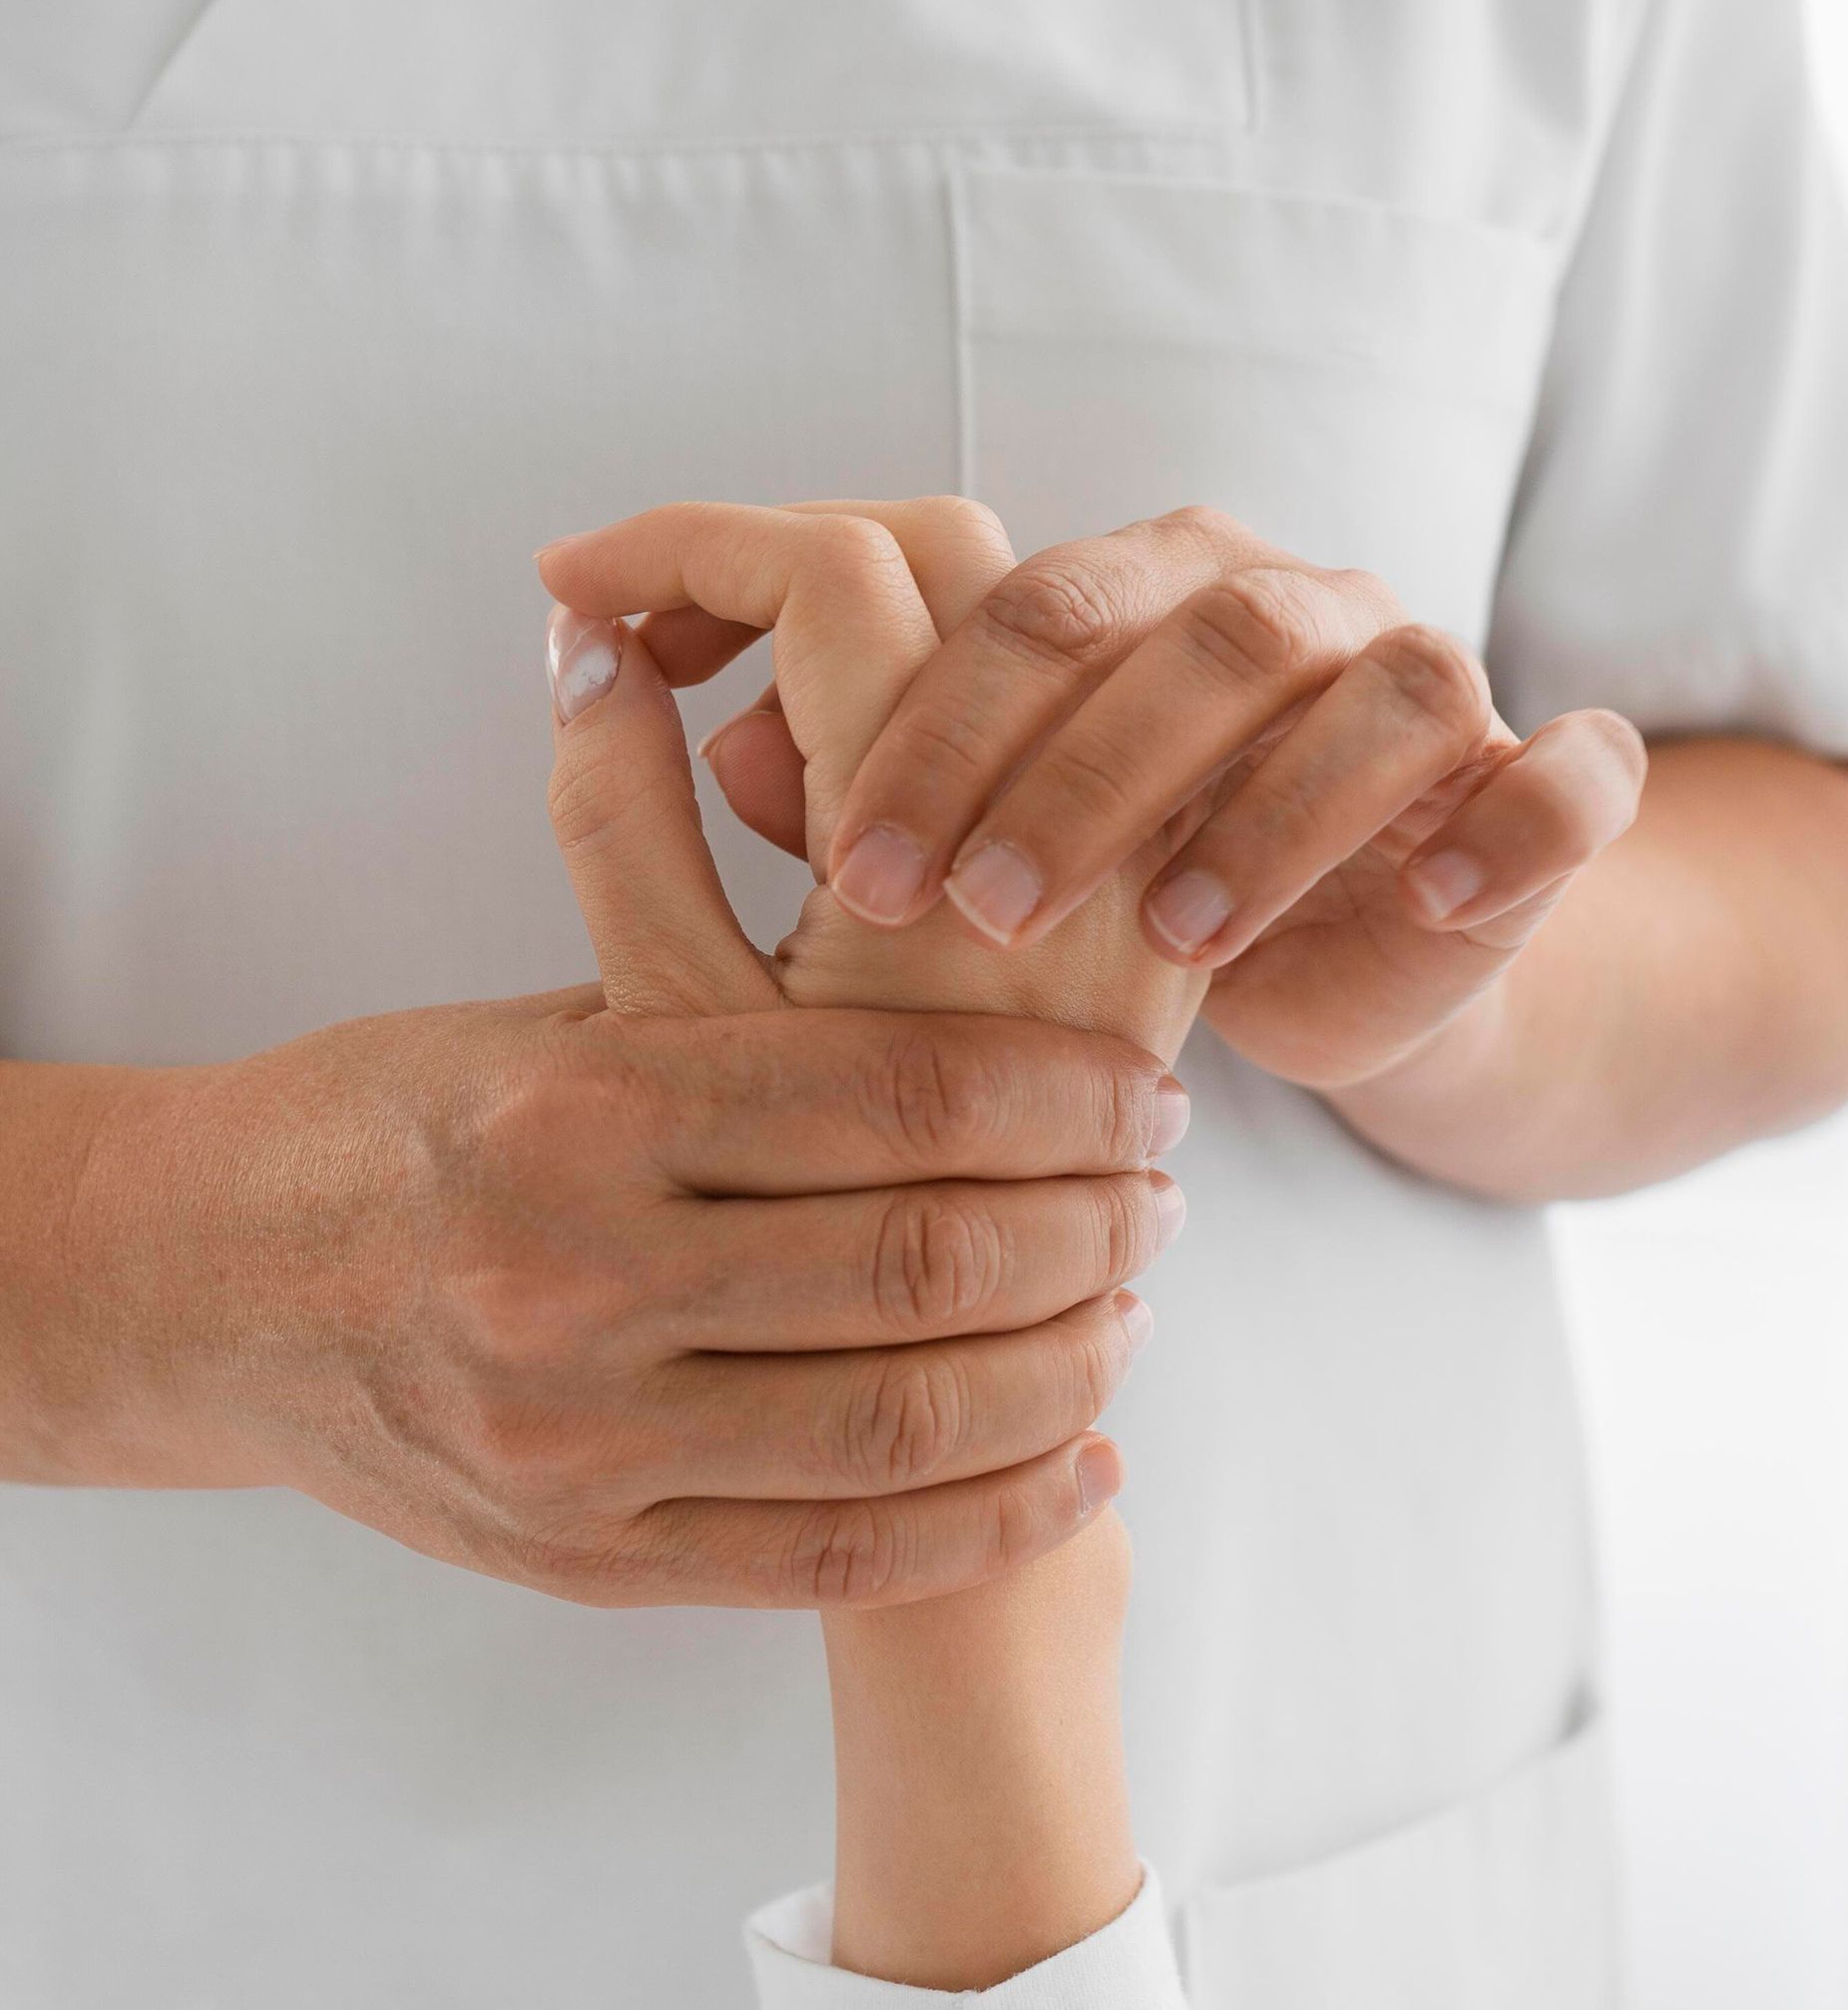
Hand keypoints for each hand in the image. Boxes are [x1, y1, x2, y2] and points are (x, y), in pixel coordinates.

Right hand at [64, 638, 1184, 1603]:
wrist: (215, 1288)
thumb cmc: (404, 1116)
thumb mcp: (550, 1001)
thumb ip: (713, 922)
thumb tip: (849, 758)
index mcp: (588, 1109)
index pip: (904, 1098)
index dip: (1066, 1095)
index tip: (1144, 1088)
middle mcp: (580, 1282)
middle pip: (930, 1261)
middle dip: (1091, 1226)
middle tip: (1162, 1192)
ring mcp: (581, 1445)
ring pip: (907, 1420)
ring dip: (1065, 1363)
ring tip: (1127, 1306)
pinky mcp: (591, 1559)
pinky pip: (839, 1555)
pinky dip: (991, 1514)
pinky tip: (1079, 1457)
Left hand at [630, 502, 1646, 1090]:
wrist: (1345, 977)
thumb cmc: (1114, 915)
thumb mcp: (948, 869)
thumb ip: (826, 799)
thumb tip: (698, 741)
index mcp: (1115, 604)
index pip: (973, 579)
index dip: (831, 650)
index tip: (645, 680)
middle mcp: (1263, 609)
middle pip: (1159, 625)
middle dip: (1029, 753)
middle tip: (923, 901)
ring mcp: (1412, 686)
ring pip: (1368, 681)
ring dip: (1262, 800)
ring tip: (1161, 935)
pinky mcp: (1533, 787)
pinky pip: (1569, 775)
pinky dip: (1519, 816)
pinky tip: (1437, 903)